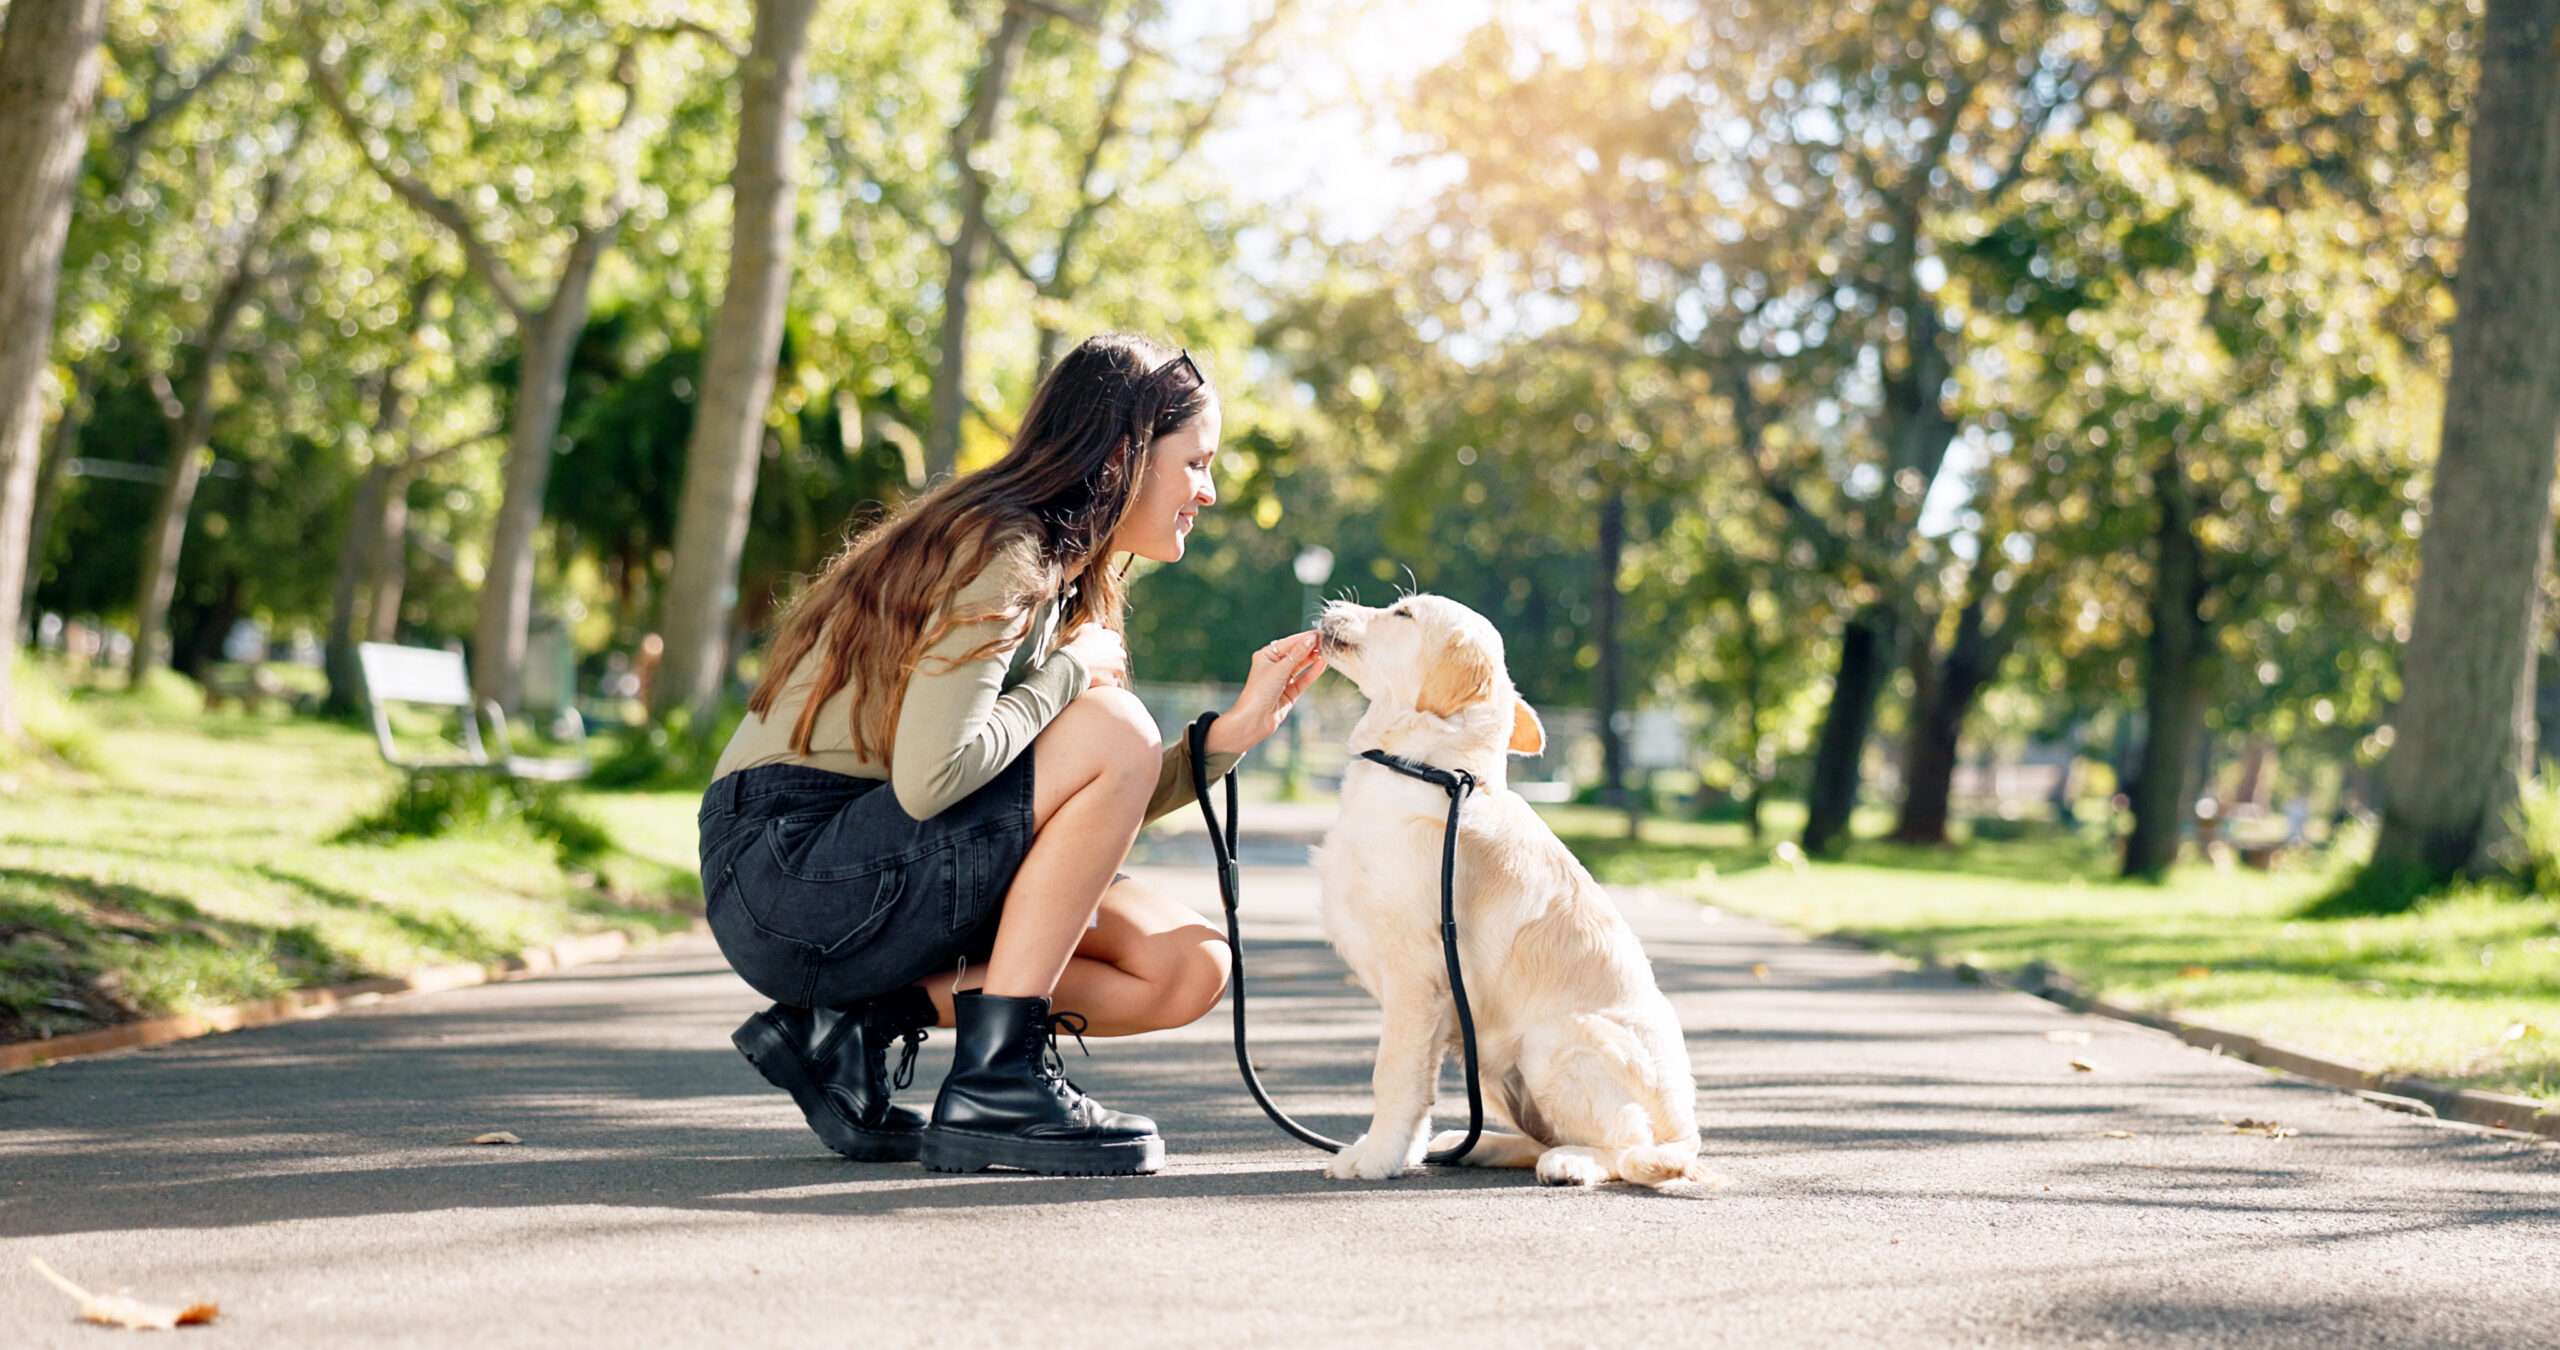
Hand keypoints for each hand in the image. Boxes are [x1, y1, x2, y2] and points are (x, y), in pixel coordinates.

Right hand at [1060, 622, 1127, 687]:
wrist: (1073, 665)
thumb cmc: (1077, 646)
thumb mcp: (1084, 629)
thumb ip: (1094, 627)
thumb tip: (1098, 628)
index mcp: (1114, 640)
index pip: (1114, 640)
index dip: (1106, 643)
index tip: (1098, 647)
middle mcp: (1120, 654)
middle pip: (1117, 656)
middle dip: (1109, 658)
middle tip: (1095, 660)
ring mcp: (1117, 670)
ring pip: (1115, 670)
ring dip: (1107, 670)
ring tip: (1093, 670)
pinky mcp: (1112, 682)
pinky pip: (1109, 682)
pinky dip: (1103, 681)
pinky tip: (1093, 679)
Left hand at [1204, 631, 1325, 756]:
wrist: (1254, 720)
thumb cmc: (1260, 692)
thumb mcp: (1279, 670)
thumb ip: (1297, 655)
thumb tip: (1311, 639)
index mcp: (1266, 656)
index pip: (1288, 643)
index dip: (1304, 638)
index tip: (1320, 633)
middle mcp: (1274, 666)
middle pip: (1296, 653)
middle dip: (1310, 648)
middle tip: (1327, 642)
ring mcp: (1283, 679)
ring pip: (1301, 666)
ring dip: (1313, 659)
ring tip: (1328, 652)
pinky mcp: (1290, 692)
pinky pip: (1304, 679)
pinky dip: (1313, 672)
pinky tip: (1323, 664)